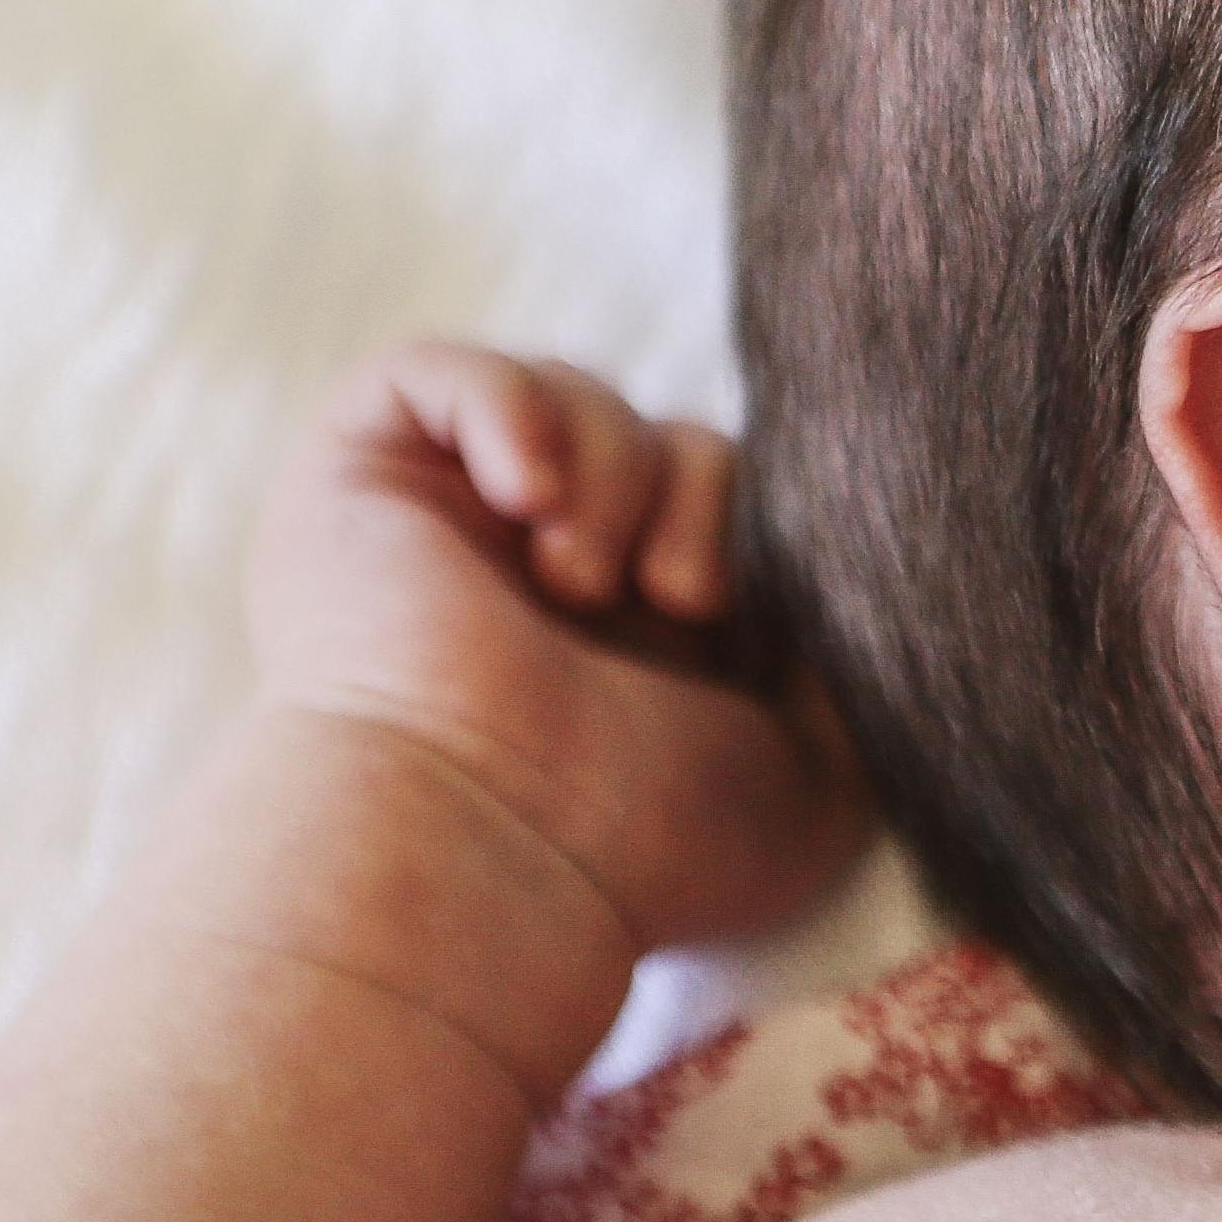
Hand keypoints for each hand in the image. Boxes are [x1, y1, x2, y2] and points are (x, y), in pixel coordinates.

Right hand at [251, 341, 867, 956]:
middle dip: (699, 494)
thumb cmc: (647, 846)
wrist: (494, 851)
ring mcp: (442, 529)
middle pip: (668, 433)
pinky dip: (506, 407)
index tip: (737, 613)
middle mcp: (533, 576)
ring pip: (577, 394)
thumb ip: (851, 671)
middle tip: (677, 601)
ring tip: (581, 584)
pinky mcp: (355, 483)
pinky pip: (436, 371)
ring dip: (614, 474)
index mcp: (635, 634)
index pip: (728, 495)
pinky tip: (525, 496)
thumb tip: (866, 573)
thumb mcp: (816, 776)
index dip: (758, 519)